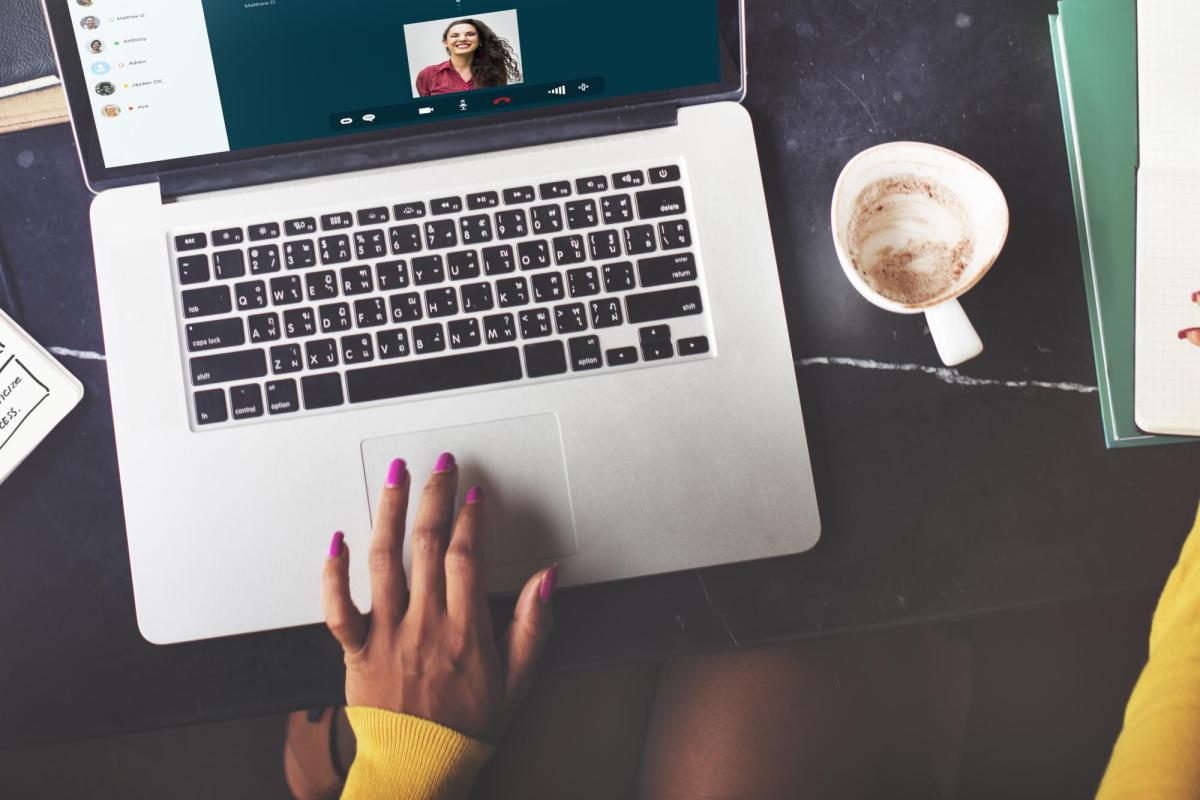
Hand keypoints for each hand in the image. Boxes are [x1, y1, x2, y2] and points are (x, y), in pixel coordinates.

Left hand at [321, 453, 556, 742]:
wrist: (420, 765)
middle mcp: (424, 624)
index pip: (467, 556)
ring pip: (383, 560)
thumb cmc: (467, 724)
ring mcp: (387, 634)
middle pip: (426, 545)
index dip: (471, 519)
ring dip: (390, 513)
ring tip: (396, 477)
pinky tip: (338, 540)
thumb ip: (534, 625)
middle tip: (440, 466)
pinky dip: (333, 572)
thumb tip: (547, 579)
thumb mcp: (518, 678)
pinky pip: (338, 607)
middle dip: (434, 497)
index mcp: (465, 629)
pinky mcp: (356, 650)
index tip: (474, 495)